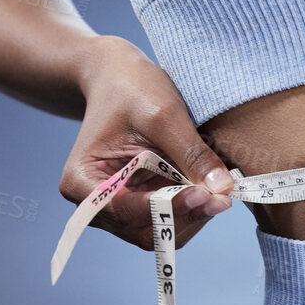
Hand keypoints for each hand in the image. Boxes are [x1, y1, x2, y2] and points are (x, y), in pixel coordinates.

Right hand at [60, 37, 235, 250]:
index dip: (167, 208)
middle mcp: (93, 204)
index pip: (126, 211)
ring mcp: (117, 205)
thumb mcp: (163, 114)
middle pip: (143, 230)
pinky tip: (208, 188)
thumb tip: (222, 189)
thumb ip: (191, 154)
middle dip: (183, 215)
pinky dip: (189, 208)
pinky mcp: (138, 200)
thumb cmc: (131, 87)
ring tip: (219, 192)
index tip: (205, 195)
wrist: (119, 74)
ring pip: (158, 230)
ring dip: (190, 215)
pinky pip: (166, 217)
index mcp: (81, 181)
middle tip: (222, 198)